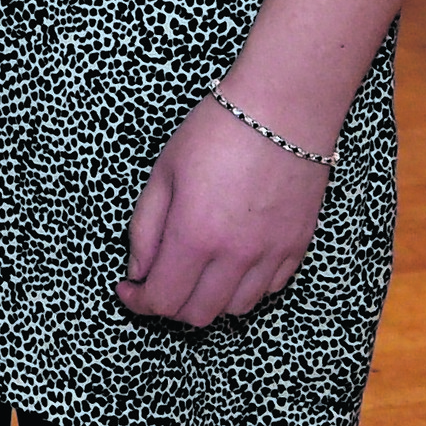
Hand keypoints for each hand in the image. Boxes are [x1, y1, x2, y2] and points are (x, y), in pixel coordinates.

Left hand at [117, 89, 331, 326]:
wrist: (283, 111)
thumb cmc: (217, 131)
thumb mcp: (163, 172)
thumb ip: (145, 227)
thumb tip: (138, 271)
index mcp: (195, 235)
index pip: (163, 299)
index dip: (139, 302)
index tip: (128, 290)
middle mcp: (236, 255)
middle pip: (198, 314)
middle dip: (169, 306)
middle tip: (157, 281)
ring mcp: (271, 255)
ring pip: (235, 309)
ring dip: (208, 300)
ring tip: (193, 271)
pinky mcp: (297, 248)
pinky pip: (268, 289)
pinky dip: (243, 288)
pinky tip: (229, 263)